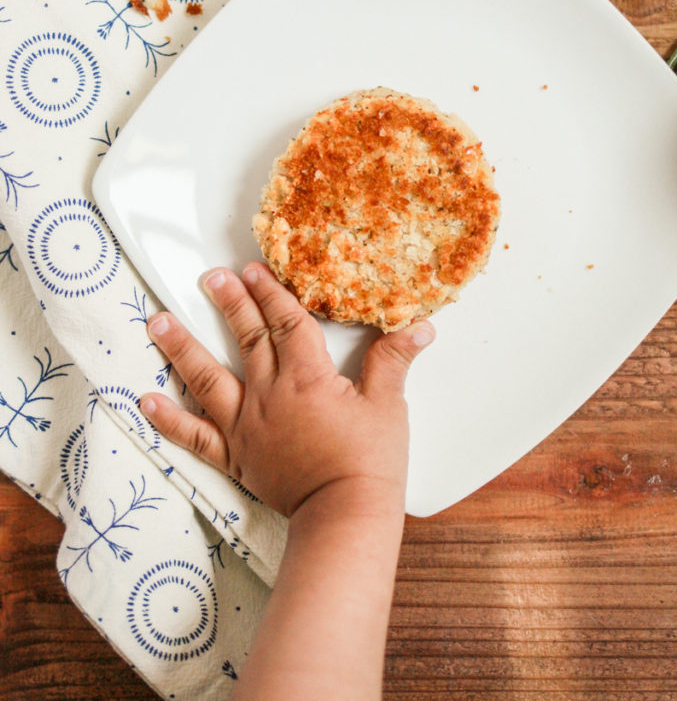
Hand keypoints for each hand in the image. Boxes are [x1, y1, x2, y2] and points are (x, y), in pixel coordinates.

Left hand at [139, 262, 434, 517]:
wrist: (344, 518)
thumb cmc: (370, 463)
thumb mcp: (387, 406)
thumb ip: (394, 360)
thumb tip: (419, 324)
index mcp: (307, 377)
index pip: (286, 323)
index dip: (271, 293)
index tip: (253, 269)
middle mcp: (270, 394)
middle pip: (247, 338)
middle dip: (229, 303)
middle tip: (209, 277)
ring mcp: (247, 426)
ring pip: (209, 378)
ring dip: (182, 348)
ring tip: (158, 321)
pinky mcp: (237, 457)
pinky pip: (196, 436)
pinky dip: (169, 419)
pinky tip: (146, 400)